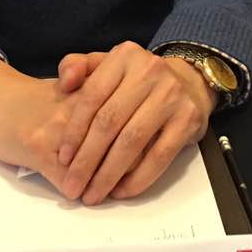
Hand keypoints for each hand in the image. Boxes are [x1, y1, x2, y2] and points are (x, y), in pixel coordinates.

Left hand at [55, 42, 213, 204]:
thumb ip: (76, 66)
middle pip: (110, 122)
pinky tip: (122, 191)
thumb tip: (64, 83)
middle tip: (73, 185)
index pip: (92, 97)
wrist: (188, 80)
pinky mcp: (189, 119)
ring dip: (109, 173)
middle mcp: (149, 72)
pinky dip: (139, 178)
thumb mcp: (105, 63)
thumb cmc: (136, 79)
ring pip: (133, 141)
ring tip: (94, 194)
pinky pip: (160, 155)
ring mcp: (171, 95)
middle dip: (87, 159)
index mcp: (123, 57)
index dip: (75, 131)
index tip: (62, 159)